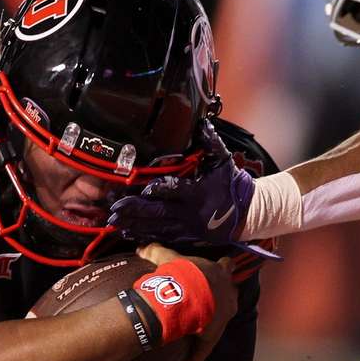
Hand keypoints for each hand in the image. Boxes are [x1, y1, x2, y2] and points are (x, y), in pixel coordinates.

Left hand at [109, 122, 255, 245]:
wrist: (246, 214)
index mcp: (198, 192)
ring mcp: (186, 227)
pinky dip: (142, 236)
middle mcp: (189, 212)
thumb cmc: (232, 185)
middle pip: (158, 211)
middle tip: (114, 208)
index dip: (160, 189)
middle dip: (135, 210)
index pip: (176, 190)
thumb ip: (211, 143)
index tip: (145, 188)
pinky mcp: (184, 236)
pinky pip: (160, 237)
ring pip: (155, 227)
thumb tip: (203, 123)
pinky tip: (125, 233)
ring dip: (133, 224)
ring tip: (113, 221)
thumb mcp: (224, 161)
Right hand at [136, 244, 236, 360]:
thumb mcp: (166, 257)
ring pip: (222, 319)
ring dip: (213, 323)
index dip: (224, 267)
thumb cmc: (181, 273)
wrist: (185, 294)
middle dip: (224, 296)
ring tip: (199, 330)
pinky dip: (195, 356)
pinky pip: (205, 346)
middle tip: (211, 300)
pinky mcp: (215, 333)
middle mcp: (227, 292)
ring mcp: (224, 313)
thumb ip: (155, 250)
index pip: (227, 266)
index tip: (223, 267)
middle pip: (231, 293)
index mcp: (218, 272)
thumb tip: (140, 247)